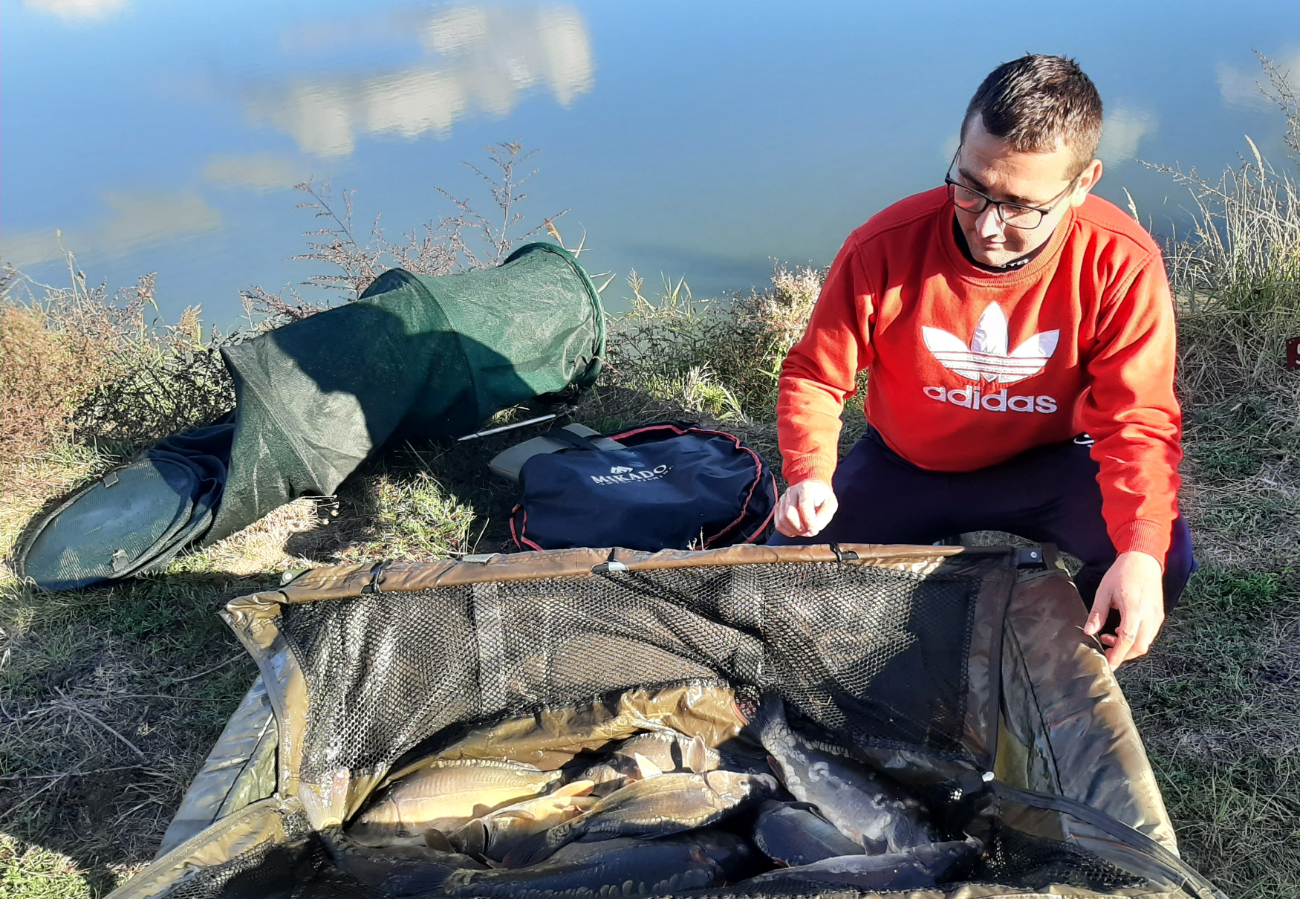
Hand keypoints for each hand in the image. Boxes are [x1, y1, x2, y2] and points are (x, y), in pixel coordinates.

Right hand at [774, 479, 838, 537]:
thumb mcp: (831, 503)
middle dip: (800, 528)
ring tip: (805, 531)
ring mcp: (783, 499)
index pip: (804, 506)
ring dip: (794, 531)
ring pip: (782, 520)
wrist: (812, 488)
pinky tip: (796, 530)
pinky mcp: (778, 507)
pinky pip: (778, 524)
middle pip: (789, 514)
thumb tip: (814, 528)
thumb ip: (825, 515)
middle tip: (810, 532)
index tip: (814, 531)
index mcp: (806, 488)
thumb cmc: (822, 497)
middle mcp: (791, 492)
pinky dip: (787, 531)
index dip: (808, 521)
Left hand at [1083, 551, 1164, 670]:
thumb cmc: (1123, 572)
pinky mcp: (1158, 614)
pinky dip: (1136, 638)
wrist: (1143, 559)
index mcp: (1134, 610)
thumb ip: (1097, 613)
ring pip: (1145, 642)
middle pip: (1139, 647)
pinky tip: (1121, 630)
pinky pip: (1149, 634)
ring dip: (1128, 646)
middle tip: (1106, 652)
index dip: (1117, 655)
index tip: (1108, 665)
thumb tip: (1089, 632)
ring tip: (1110, 636)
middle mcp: (1149, 616)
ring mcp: (1156, 616)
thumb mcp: (1104, 591)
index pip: (1127, 641)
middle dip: (1123, 655)